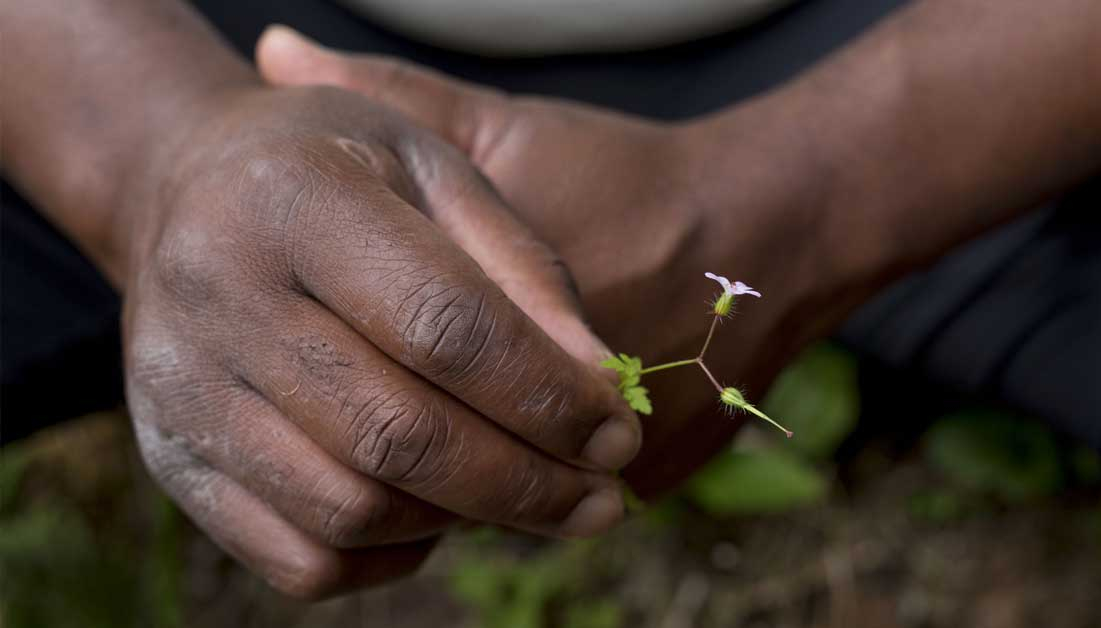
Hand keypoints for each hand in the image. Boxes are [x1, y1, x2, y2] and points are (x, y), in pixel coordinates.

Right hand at [114, 83, 640, 597]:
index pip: (444, 325)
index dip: (547, 397)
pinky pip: (299, 560)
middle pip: (397, 435)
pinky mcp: (168, 457)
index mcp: (294, 196)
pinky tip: (435, 510)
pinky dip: (390, 557)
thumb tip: (599, 394)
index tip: (618, 439)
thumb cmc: (343, 171)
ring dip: (464, 520)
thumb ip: (525, 275)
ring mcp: (178, 385)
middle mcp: (216, 292)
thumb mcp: (441, 174)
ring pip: (350, 510)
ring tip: (522, 491)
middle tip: (601, 501)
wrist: (188, 184)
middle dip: (526, 485)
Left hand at [256, 27, 866, 495]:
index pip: (398, 375)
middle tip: (374, 396)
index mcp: (499, 317)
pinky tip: (509, 434)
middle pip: (443, 449)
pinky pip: (559, 492)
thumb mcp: (506, 128)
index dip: (351, 370)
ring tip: (436, 421)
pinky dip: (532, 474)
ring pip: (503, 489)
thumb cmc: (622, 173)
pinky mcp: (661, 474)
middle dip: (396, 430)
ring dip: (461, 471)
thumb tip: (272, 50)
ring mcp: (618, 449)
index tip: (335, 344)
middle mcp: (555, 398)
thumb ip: (395, 100)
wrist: (767, 224)